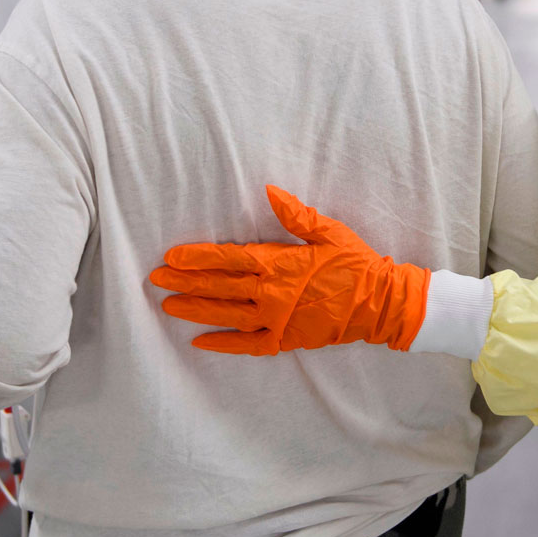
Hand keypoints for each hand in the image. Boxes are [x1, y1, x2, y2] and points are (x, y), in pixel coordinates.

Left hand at [152, 186, 430, 354]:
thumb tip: (268, 191)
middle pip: (219, 287)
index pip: (228, 258)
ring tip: (168, 305)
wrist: (382, 302)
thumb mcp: (328, 231)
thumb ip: (295, 214)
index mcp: (280, 263)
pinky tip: (199, 341)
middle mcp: (273, 293)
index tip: (171, 256)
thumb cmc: (356, 262)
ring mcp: (278, 319)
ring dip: (195, 310)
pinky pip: (248, 345)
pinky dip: (223, 344)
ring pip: (226, 315)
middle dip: (185, 282)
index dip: (197, 258)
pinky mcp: (287, 339)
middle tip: (155, 279)